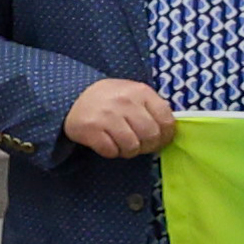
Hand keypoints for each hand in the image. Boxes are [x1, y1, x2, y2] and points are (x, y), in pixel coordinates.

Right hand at [62, 77, 178, 158]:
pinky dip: (112, 152)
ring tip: (123, 144)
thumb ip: (151, 107)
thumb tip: (169, 131)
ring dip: (129, 151)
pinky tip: (108, 144)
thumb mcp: (134, 94)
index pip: (166, 120)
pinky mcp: (90, 129)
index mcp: (141, 92)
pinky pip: (111, 151)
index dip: (166, 135)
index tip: (160, 140)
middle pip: (150, 136)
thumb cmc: (111, 99)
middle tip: (140, 146)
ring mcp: (107, 115)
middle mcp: (125, 102)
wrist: (74, 97)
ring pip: (132, 146)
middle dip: (148, 146)